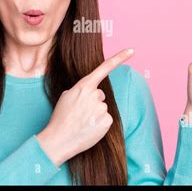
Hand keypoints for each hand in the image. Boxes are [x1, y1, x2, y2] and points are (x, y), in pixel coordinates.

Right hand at [36, 48, 133, 166]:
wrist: (59, 140)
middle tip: (79, 113)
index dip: (119, 58)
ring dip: (95, 114)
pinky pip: (106, 119)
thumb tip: (91, 93)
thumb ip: (81, 90)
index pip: (104, 68)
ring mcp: (102, 108)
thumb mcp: (66, 97)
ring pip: (102, 108)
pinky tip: (89, 128)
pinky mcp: (107, 121)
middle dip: (92, 102)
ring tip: (82, 122)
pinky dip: (99, 124)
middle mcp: (95, 94)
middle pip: (100, 95)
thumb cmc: (61, 118)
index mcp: (84, 86)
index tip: (132, 50)